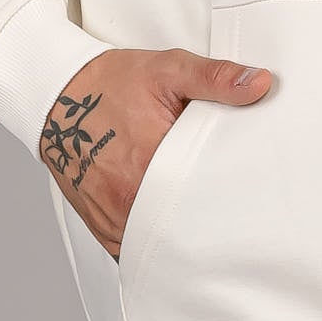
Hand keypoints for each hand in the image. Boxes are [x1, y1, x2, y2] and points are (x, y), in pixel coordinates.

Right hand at [39, 47, 273, 257]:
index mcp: (150, 160)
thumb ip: (216, 78)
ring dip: (184, 235)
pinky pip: (138, 250)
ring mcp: (113, 218)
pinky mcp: (104, 229)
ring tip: (211, 224)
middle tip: (239, 215)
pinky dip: (158, 243)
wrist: (60, 98)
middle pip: (185, 226)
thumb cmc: (114, 83)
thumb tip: (261, 84)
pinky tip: (178, 231)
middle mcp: (127, 198)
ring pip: (161, 244)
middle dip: (211, 221)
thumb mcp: (169, 70)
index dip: (230, 196)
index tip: (251, 194)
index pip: (205, 193)